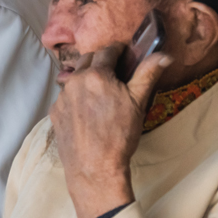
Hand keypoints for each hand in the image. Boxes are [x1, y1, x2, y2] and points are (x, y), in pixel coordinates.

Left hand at [49, 45, 170, 217]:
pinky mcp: (54, 112)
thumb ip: (148, 74)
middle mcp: (74, 81)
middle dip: (101, 62)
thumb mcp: (138, 102)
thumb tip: (164, 55)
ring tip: (100, 95)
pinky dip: (76, 98)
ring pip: (75, 78)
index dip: (118, 51)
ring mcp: (61, 97)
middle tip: (114, 74)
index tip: (125, 55)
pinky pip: (66, 97)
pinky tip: (87, 112)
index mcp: (95, 74)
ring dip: (87, 80)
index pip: (107, 50)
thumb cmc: (119, 135)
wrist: (94, 167)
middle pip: (87, 60)